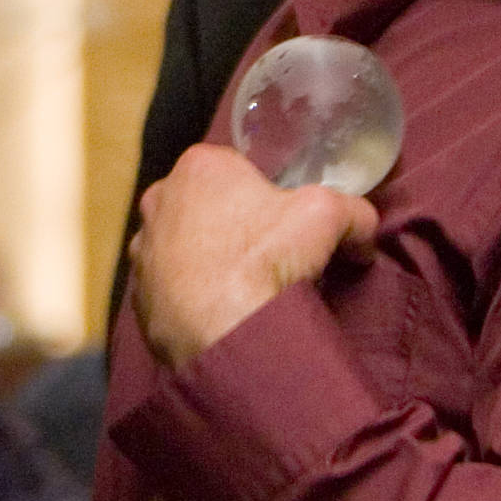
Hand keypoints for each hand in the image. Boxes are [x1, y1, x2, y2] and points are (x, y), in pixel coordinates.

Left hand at [129, 144, 375, 369]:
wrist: (224, 334)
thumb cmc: (267, 260)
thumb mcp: (328, 217)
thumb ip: (353, 211)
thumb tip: (364, 231)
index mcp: (198, 166)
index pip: (237, 170)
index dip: (266, 195)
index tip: (283, 225)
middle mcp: (159, 199)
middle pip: (208, 206)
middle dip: (234, 226)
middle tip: (267, 258)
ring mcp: (142, 249)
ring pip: (185, 246)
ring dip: (209, 261)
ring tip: (243, 289)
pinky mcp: (137, 293)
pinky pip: (171, 287)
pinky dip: (192, 296)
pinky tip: (219, 312)